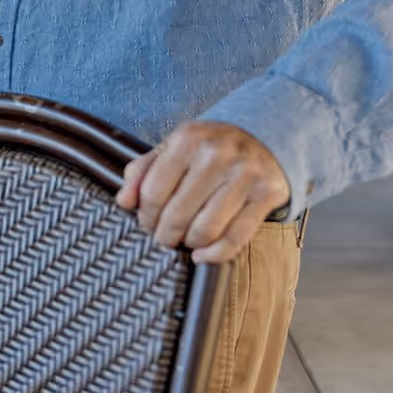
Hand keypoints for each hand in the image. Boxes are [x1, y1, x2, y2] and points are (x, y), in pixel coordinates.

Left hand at [117, 121, 290, 263]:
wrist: (264, 138)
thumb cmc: (208, 149)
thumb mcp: (172, 149)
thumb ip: (142, 172)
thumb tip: (124, 202)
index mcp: (187, 139)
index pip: (153, 192)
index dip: (145, 216)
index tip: (146, 224)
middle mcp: (217, 154)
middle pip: (177, 214)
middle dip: (164, 235)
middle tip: (163, 239)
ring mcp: (245, 174)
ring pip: (206, 229)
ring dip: (189, 243)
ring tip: (185, 241)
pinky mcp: (267, 194)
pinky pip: (236, 238)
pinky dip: (215, 254)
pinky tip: (202, 254)